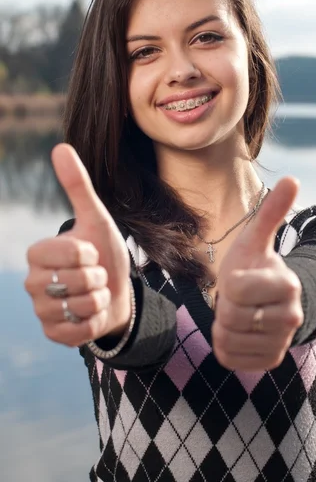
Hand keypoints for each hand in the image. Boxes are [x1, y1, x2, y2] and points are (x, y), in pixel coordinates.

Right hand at [24, 143, 130, 346]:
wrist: (115, 290)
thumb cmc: (103, 252)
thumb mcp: (95, 218)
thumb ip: (78, 186)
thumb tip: (61, 146)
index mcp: (37, 254)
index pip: (70, 254)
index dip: (90, 254)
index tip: (90, 253)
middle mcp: (33, 283)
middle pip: (78, 281)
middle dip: (98, 277)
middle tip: (95, 274)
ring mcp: (42, 311)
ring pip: (82, 307)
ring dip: (99, 299)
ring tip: (95, 293)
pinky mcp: (53, 335)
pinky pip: (82, 331)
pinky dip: (97, 321)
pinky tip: (92, 313)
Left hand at [212, 177, 303, 371]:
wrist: (263, 300)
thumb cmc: (254, 266)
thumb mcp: (255, 239)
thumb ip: (271, 212)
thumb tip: (291, 178)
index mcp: (288, 285)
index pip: (234, 288)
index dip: (228, 282)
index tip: (240, 278)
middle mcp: (291, 318)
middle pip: (231, 315)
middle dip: (225, 304)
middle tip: (237, 298)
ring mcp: (281, 343)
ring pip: (228, 338)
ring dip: (223, 325)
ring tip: (238, 312)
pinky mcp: (269, 362)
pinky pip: (229, 358)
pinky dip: (225, 345)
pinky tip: (238, 332)